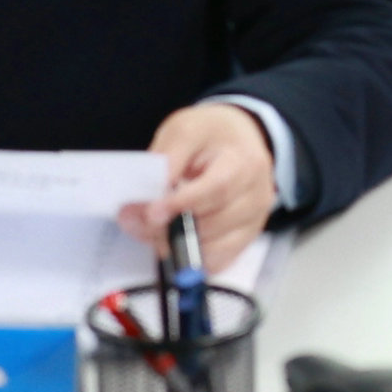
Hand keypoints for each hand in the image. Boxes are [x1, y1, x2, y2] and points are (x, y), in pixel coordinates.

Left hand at [123, 103, 279, 274]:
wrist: (241, 139)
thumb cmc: (211, 134)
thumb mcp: (185, 130)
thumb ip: (166, 160)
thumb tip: (148, 197)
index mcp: (243, 161)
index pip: (216, 189)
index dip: (182, 205)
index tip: (151, 212)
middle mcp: (256, 194)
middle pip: (213, 223)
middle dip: (169, 227)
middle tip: (134, 221)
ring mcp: (255, 219)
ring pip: (214, 248)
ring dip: (175, 244)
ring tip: (148, 229)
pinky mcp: (248, 237)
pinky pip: (219, 261)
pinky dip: (192, 257)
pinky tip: (172, 241)